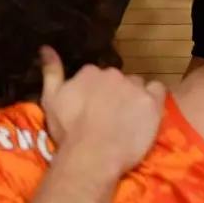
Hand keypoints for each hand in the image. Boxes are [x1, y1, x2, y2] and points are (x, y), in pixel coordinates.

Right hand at [38, 47, 164, 175]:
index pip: (97, 76)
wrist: (92, 155)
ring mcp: (133, 87)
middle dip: (116, 93)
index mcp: (89, 72)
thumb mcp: (50, 100)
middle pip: (118, 80)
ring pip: (137, 85)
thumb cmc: (68, 131)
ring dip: (134, 97)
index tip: (94, 107)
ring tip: (128, 119)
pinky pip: (158, 91)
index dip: (97, 92)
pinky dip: (153, 99)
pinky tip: (146, 114)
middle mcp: (112, 74)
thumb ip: (51, 71)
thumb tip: (46, 47)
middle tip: (111, 116)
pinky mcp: (151, 102)